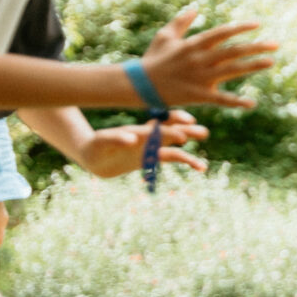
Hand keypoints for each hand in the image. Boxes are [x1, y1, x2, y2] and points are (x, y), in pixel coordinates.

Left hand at [79, 113, 209, 178]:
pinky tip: (200, 167)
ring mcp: (150, 147)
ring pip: (173, 147)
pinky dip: (185, 160)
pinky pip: (171, 158)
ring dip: (187, 154)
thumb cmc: (94, 147)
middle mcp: (147, 137)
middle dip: (186, 132)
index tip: (182, 133)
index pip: (155, 129)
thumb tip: (132, 139)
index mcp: (136, 131)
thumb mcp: (101, 142)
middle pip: (170, 132)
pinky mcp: (151, 157)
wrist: (93, 157)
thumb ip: (116, 139)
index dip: (168, 130)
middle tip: (203, 133)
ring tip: (202, 166)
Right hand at [140, 8, 276, 109]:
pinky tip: (251, 104)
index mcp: (194, 44)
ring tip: (271, 62)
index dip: (240, 28)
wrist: (140, 84)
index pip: (222, 33)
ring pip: (232, 71)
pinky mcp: (199, 95)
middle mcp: (200, 59)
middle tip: (275, 44)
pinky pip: (221, 100)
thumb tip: (195, 8)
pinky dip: (236, 102)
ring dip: (252, 66)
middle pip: (233, 51)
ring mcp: (201, 77)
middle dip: (255, 47)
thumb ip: (181, 22)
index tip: (257, 25)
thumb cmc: (153, 59)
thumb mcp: (165, 36)